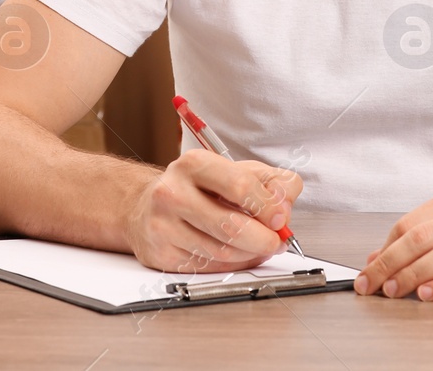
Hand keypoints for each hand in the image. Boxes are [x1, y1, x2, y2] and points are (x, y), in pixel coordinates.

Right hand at [126, 150, 302, 273]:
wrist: (147, 206)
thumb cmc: (198, 188)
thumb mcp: (237, 171)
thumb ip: (271, 183)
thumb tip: (285, 206)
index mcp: (194, 164)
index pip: (241, 187)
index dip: (269, 207)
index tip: (282, 218)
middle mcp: (173, 192)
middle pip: (232, 226)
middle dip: (264, 239)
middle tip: (276, 240)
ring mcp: (163, 225)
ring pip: (222, 252)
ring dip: (251, 254)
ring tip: (259, 246)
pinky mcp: (160, 253)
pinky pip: (208, 268)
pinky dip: (232, 264)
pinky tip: (237, 254)